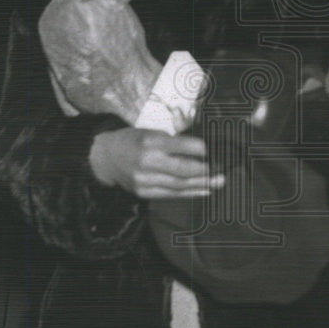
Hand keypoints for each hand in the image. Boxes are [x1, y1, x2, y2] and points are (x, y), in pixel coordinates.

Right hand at [89, 127, 224, 198]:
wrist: (106, 157)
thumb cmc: (134, 140)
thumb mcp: (152, 132)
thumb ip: (174, 142)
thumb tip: (204, 150)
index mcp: (150, 141)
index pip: (183, 146)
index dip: (203, 150)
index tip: (218, 151)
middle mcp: (147, 162)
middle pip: (183, 170)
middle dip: (206, 171)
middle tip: (223, 170)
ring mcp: (144, 180)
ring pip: (179, 185)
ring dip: (202, 185)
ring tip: (218, 182)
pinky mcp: (143, 193)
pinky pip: (171, 195)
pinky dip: (189, 194)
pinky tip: (204, 191)